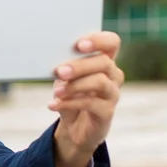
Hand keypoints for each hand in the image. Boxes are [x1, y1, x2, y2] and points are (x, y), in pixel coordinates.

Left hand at [49, 32, 124, 166]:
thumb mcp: (64, 78)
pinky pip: (92, 104)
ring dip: (75, 85)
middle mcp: (113, 74)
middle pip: (104, 62)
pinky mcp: (107, 112)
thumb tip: (55, 63)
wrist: (74, 127)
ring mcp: (113, 93)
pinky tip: (53, 104)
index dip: (99, 40)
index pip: (112, 42)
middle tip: (60, 72)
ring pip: (100, 82)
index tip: (79, 45)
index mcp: (104, 59)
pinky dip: (69, 103)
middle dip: (80, 65)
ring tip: (56, 91)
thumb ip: (64, 67)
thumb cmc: (70, 93)